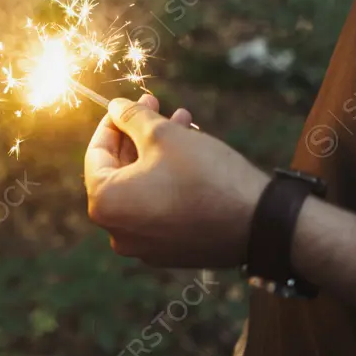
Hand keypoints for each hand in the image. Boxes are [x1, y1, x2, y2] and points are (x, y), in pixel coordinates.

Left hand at [84, 94, 267, 267]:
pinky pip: (158, 207)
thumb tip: (116, 107)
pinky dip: (168, 180)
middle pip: (121, 170)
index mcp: (105, 204)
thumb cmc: (205, 176)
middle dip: (139, 135)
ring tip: (182, 121)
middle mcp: (117, 231)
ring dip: (158, 152)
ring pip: (143, 186)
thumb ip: (132, 117)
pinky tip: (190, 151)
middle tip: (157, 106)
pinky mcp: (170, 251)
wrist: (259, 223)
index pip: (96, 154)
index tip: (127, 104)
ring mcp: (143, 245)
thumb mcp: (164, 135)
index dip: (112, 123)